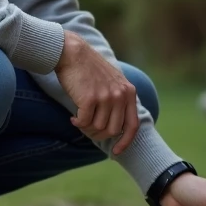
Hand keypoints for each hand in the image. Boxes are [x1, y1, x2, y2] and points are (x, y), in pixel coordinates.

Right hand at [54, 31, 139, 154]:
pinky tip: (73, 117)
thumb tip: (115, 130)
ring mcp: (106, 96)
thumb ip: (119, 100)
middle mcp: (120, 95)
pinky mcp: (90, 98)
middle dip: (99, 135)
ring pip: (98, 128)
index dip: (125, 142)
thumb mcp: (113, 82)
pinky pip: (84, 123)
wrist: (72, 53)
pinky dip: (78, 123)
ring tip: (80, 119)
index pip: (133, 125)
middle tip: (87, 129)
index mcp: (129, 92)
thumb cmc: (89, 70)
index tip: (116, 152)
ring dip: (87, 128)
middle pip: (112, 130)